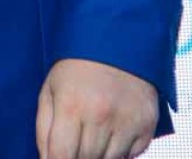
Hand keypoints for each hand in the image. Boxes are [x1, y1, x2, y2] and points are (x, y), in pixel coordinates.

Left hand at [37, 58, 158, 158]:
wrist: (119, 43)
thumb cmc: (77, 68)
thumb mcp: (50, 90)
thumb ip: (44, 129)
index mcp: (71, 105)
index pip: (61, 156)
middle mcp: (101, 116)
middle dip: (77, 157)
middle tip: (76, 145)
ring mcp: (127, 122)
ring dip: (98, 156)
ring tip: (94, 136)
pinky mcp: (147, 126)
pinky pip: (131, 156)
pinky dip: (121, 152)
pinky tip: (113, 134)